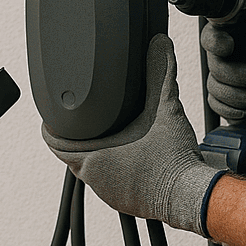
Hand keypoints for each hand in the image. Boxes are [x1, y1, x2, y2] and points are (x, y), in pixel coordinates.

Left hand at [42, 34, 220, 235]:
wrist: (194, 197)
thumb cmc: (174, 161)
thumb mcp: (166, 110)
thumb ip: (160, 74)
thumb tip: (159, 44)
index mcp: (94, 159)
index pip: (55, 144)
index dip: (51, 128)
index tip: (52, 117)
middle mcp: (96, 180)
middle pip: (72, 156)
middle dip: (75, 138)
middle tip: (81, 119)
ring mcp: (110, 194)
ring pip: (92, 170)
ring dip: (94, 153)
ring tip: (103, 133)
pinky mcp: (126, 201)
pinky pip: (110, 182)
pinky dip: (112, 167)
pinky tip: (126, 155)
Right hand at [202, 22, 245, 132]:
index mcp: (238, 35)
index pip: (213, 33)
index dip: (215, 41)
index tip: (229, 47)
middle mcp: (228, 56)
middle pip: (213, 64)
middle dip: (234, 75)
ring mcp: (225, 78)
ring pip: (214, 86)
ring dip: (236, 96)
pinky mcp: (226, 99)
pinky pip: (216, 105)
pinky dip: (232, 110)